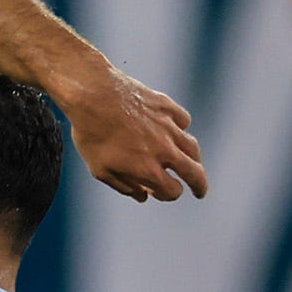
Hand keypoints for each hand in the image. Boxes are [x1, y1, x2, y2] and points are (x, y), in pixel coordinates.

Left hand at [57, 67, 206, 201]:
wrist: (92, 95)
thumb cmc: (91, 134)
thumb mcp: (100, 169)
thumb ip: (124, 186)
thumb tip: (143, 197)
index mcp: (148, 170)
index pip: (172, 191)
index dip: (167, 195)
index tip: (159, 192)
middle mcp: (164, 150)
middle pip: (194, 173)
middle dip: (199, 186)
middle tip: (200, 192)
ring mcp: (168, 127)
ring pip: (192, 147)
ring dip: (194, 159)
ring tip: (193, 163)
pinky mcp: (167, 106)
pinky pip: (184, 121)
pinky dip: (182, 129)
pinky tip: (176, 131)